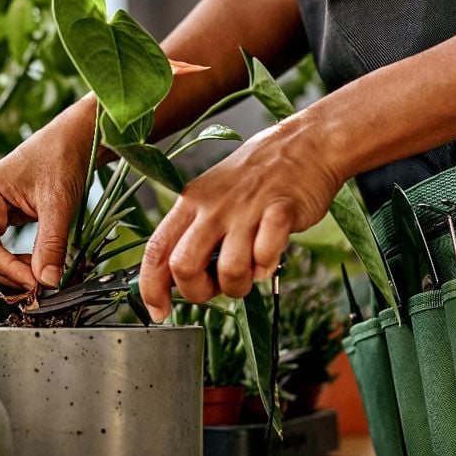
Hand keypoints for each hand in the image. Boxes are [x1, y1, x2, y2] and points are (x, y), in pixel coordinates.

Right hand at [0, 102, 95, 289]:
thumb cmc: (63, 157)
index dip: (7, 270)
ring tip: (46, 274)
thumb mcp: (58, 204)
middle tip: (44, 284)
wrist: (76, 136)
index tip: (36, 283)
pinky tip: (42, 263)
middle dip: (10, 272)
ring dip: (16, 269)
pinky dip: (21, 260)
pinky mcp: (7, 215)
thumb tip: (47, 283)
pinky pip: (5, 247)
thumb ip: (50, 245)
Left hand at [138, 117, 341, 320]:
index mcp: (189, 204)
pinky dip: (267, 266)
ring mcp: (246, 209)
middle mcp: (212, 207)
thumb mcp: (211, 198)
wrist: (304, 144)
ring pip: (228, 269)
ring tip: (248, 274)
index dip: (151, 288)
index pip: (156, 251)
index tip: (159, 311)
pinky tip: (269, 258)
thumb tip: (176, 279)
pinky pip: (266, 253)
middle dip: (197, 292)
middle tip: (216, 287)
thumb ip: (193, 234)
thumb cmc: (255, 178)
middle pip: (183, 266)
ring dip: (238, 286)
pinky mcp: (281, 211)